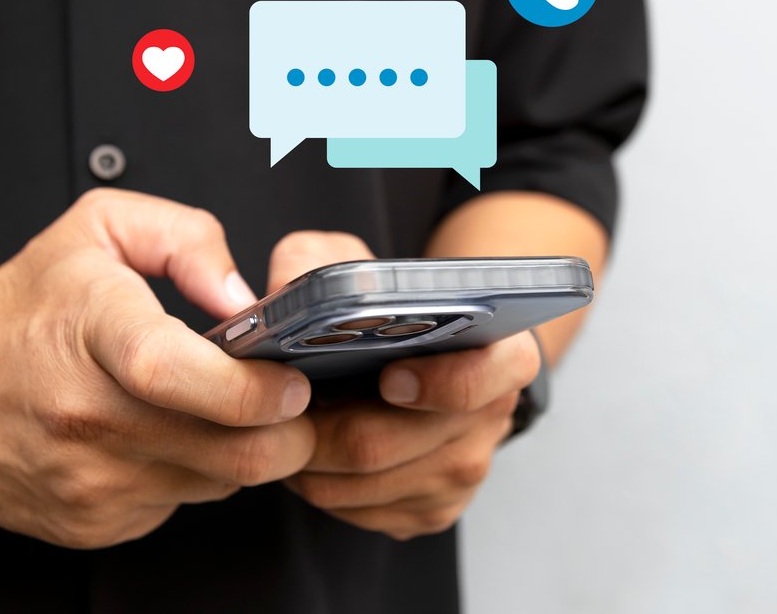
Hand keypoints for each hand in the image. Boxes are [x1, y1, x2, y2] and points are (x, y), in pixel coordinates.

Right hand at [0, 189, 316, 548]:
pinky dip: (196, 474)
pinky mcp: (92, 524)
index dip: (249, 387)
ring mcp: (90, 481)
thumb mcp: (101, 227)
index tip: (290, 381)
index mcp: (92, 334)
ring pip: (220, 484)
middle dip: (289, 433)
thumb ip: (187, 238)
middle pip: (229, 452)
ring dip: (244, 452)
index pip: (174, 373)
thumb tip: (243, 296)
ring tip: (227, 410)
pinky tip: (172, 437)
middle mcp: (88, 417)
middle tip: (294, 402)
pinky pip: (182, 505)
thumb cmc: (18, 308)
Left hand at [267, 231, 539, 539]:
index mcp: (501, 355)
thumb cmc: (396, 309)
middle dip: (317, 429)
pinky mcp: (431, 512)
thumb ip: (321, 262)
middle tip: (278, 408)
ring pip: (358, 486)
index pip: (481, 380)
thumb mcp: (364, 264)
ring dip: (308, 462)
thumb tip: (275, 297)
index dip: (433, 383)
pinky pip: (356, 514)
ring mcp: (462, 474)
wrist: (428, 357)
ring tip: (283, 426)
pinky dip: (321, 487)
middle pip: (384, 444)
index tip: (387, 376)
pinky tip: (310, 454)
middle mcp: (489, 422)